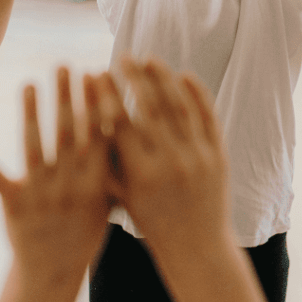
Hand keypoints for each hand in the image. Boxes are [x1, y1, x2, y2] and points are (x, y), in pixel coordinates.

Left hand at [0, 68, 111, 286]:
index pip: (99, 136)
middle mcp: (70, 186)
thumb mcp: (106, 202)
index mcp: (95, 184)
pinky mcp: (14, 205)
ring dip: (31, 113)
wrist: (53, 274)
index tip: (97, 73)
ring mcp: (41, 195)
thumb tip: (123, 128)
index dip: (98, 104)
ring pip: (35, 146)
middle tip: (63, 65)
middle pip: (67, 133)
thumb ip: (112, 168)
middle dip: (66, 97)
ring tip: (28, 84)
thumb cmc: (83, 232)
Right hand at [96, 58, 229, 264]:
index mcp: (143, 175)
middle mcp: (172, 164)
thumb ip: (105, 157)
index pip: (121, 123)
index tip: (96, 73)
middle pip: (151, 107)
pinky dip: (196, 94)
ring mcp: (199, 158)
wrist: (196, 246)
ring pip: (181, 107)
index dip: (107, 96)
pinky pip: (208, 117)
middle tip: (122, 55)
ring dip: (164, 78)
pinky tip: (183, 74)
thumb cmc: (148, 219)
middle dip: (135, 78)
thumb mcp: (120, 193)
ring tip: (149, 59)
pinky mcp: (219, 156)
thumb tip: (81, 115)